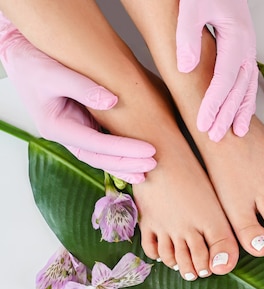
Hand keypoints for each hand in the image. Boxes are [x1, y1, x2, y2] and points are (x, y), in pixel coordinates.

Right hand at [0, 13, 155, 183]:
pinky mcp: (82, 125)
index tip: (149, 150)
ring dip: (124, 165)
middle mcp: (66, 134)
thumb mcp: (54, 72)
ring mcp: (74, 132)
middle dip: (128, 164)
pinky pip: (102, 146)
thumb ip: (81, 86)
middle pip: (100, 158)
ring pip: (101, 157)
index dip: (124, 150)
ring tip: (148, 170)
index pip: (96, 145)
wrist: (22, 56)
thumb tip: (113, 101)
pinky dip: (118, 154)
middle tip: (154, 164)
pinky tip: (135, 160)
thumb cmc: (34, 63)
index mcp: (57, 126)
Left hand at [176, 0, 258, 141]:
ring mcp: (249, 48)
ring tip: (236, 132)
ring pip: (249, 86)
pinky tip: (241, 110)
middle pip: (239, 89)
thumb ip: (187, 36)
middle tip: (216, 136)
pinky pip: (249, 79)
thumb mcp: (191, 6)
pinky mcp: (244, 48)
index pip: (224, 80)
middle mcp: (247, 46)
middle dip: (227, 115)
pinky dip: (246, 98)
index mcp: (237, 38)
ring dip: (241, 110)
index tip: (203, 123)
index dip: (214, 104)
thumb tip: (185, 68)